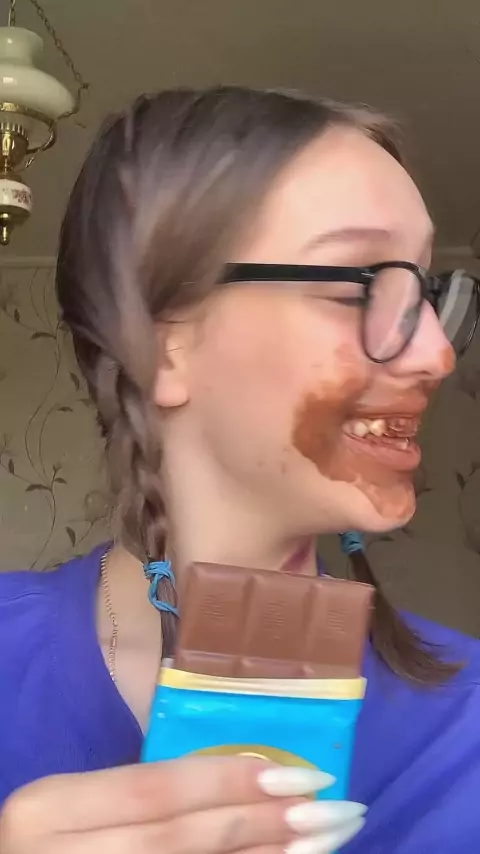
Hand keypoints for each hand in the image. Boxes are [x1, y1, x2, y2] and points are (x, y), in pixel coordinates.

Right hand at [0, 756, 365, 853]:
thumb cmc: (56, 840)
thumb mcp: (80, 808)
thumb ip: (143, 795)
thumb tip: (254, 775)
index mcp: (46, 810)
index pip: (153, 790)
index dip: (228, 780)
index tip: (297, 773)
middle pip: (179, 841)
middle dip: (262, 824)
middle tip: (336, 809)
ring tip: (328, 841)